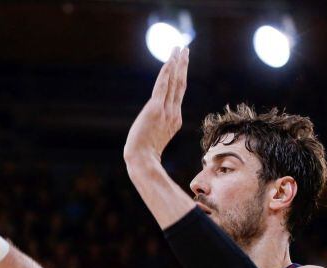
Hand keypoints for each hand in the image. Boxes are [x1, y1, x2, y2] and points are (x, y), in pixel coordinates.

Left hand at [124, 47, 188, 161]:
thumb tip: (156, 129)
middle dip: (182, 65)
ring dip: (177, 63)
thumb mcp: (155, 141)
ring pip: (174, 82)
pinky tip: (169, 60)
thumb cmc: (145, 155)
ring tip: (180, 48)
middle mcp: (173, 113)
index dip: (180, 77)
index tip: (181, 64)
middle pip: (180, 84)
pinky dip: (167, 72)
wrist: (142, 160)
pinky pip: (163, 86)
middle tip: (185, 49)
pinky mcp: (155, 109)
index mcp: (174, 120)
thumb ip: (159, 131)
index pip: (178, 94)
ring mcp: (166, 111)